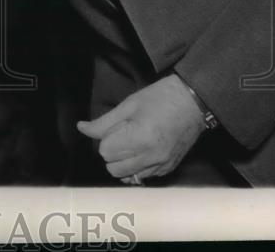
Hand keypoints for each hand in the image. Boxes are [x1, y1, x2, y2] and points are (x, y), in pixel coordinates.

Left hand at [76, 74, 204, 183]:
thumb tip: (81, 128)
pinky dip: (137, 166)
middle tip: (121, 135)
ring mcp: (161, 166)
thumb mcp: (128, 105)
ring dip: (123, 162)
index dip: (106, 138)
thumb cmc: (159, 98)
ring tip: (132, 143)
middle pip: (113, 168)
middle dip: (112, 153)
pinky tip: (143, 150)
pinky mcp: (168, 169)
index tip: (116, 127)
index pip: (105, 152)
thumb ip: (103, 122)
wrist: (193, 102)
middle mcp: (151, 157)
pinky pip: (143, 177)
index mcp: (140, 138)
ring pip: (127, 176)